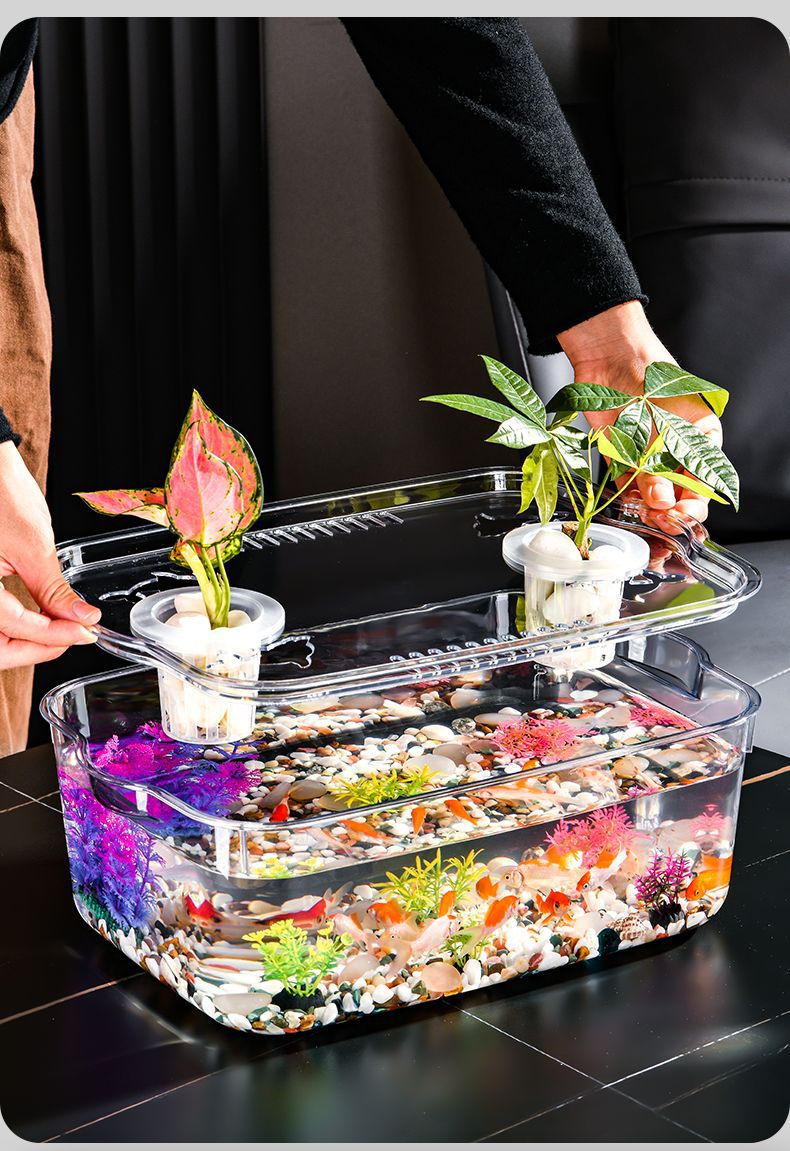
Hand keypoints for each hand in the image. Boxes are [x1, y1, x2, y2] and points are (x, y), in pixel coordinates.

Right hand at [0, 441, 100, 668]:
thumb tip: (82, 619)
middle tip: (73, 635)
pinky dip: (14, 627)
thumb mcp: (33, 547)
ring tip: (60, 630)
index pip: (14, 629)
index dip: (53, 637)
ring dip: (24, 642)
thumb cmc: (0, 493)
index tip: (85, 632)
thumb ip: (54, 591)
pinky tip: (38, 620)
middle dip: (36, 649)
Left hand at [557, 301, 721, 533]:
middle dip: (671, 511)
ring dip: (648, 507)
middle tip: (662, 518)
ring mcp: (646, 453)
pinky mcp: (618, 453)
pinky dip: (626, 495)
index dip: (694, 504)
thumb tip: (662, 501)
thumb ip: (665, 463)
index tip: (681, 514)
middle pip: (678, 493)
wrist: (612, 355)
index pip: (704, 483)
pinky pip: (624, 482)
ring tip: (644, 512)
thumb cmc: (653, 376)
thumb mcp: (669, 423)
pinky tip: (628, 502)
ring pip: (651, 493)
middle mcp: (674, 450)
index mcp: (701, 440)